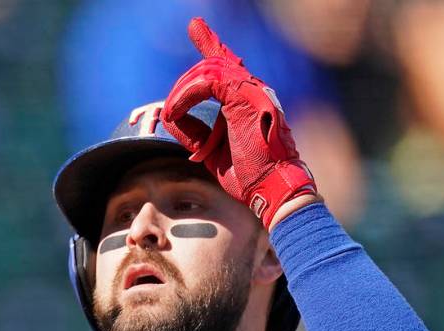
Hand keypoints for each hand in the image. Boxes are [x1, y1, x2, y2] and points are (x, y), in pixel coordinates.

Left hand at [162, 18, 315, 228]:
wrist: (273, 188)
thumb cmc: (249, 176)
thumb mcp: (213, 152)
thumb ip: (195, 133)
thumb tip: (173, 119)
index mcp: (248, 100)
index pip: (226, 66)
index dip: (210, 44)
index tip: (196, 28)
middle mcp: (252, 90)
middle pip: (213, 65)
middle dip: (184, 81)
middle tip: (170, 106)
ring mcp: (252, 90)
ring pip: (208, 70)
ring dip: (182, 91)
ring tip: (171, 112)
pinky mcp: (245, 96)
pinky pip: (208, 81)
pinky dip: (187, 95)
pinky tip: (176, 111)